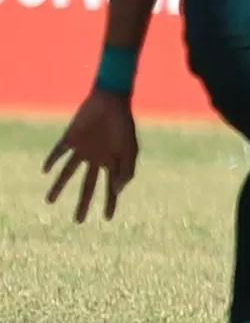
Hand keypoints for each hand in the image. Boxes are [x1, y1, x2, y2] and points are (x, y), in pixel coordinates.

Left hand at [40, 88, 138, 220]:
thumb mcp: (131, 149)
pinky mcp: (70, 138)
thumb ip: (126, 169)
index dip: (110, 203)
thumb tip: (117, 190)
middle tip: (78, 221)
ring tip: (49, 202)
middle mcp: (96, 159)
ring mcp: (83, 149)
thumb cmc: (124, 124)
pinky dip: (52, 161)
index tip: (106, 219)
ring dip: (59, 186)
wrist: (111, 101)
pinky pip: (59, 152)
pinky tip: (46, 171)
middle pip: (88, 186)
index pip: (110, 188)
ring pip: (68, 173)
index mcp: (112, 162)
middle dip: (83, 204)